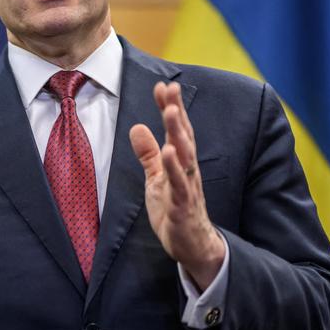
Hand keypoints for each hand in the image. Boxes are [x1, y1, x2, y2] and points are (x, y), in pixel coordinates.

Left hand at [128, 81, 225, 288]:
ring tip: (171, 112)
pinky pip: (180, 184)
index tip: (162, 85)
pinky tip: (170, 152)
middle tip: (170, 89)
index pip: (177, 130)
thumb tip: (138, 127)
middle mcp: (188, 170)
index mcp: (181, 162)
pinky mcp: (184, 205)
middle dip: (177, 112)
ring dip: (178, 133)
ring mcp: (188, 186)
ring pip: (185, 156)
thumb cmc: (175, 209)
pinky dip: (175, 168)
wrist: (192, 245)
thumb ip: (148, 154)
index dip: (170, 108)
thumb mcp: (156, 178)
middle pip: (184, 136)